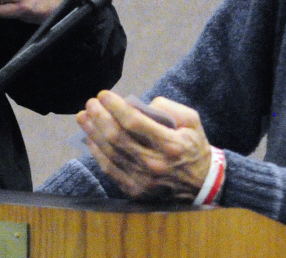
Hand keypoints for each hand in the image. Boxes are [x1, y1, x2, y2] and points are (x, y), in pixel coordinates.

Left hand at [77, 90, 211, 201]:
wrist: (202, 184)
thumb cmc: (193, 146)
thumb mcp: (192, 120)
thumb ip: (168, 108)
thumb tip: (139, 104)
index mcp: (170, 144)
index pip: (134, 122)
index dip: (115, 107)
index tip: (103, 94)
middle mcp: (154, 164)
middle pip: (117, 137)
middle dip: (99, 116)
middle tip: (91, 102)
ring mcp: (143, 180)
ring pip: (110, 152)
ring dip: (93, 132)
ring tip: (83, 117)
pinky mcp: (135, 190)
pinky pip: (110, 169)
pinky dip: (97, 152)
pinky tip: (90, 138)